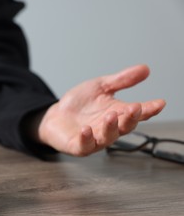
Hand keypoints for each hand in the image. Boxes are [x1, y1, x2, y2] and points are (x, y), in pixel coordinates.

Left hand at [37, 64, 165, 155]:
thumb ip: (121, 80)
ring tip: (110, 116)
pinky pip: (84, 145)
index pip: (136, 113)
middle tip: (135, 108)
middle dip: (131, 118)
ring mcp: (94, 139)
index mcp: (117, 114)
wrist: (55, 116)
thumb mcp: (100, 87)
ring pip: (107, 138)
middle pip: (124, 127)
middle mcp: (108, 128)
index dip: (149, 109)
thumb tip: (145, 69)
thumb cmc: (79, 104)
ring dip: (110, 128)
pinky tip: (86, 129)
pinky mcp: (78, 146)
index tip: (159, 103)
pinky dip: (86, 139)